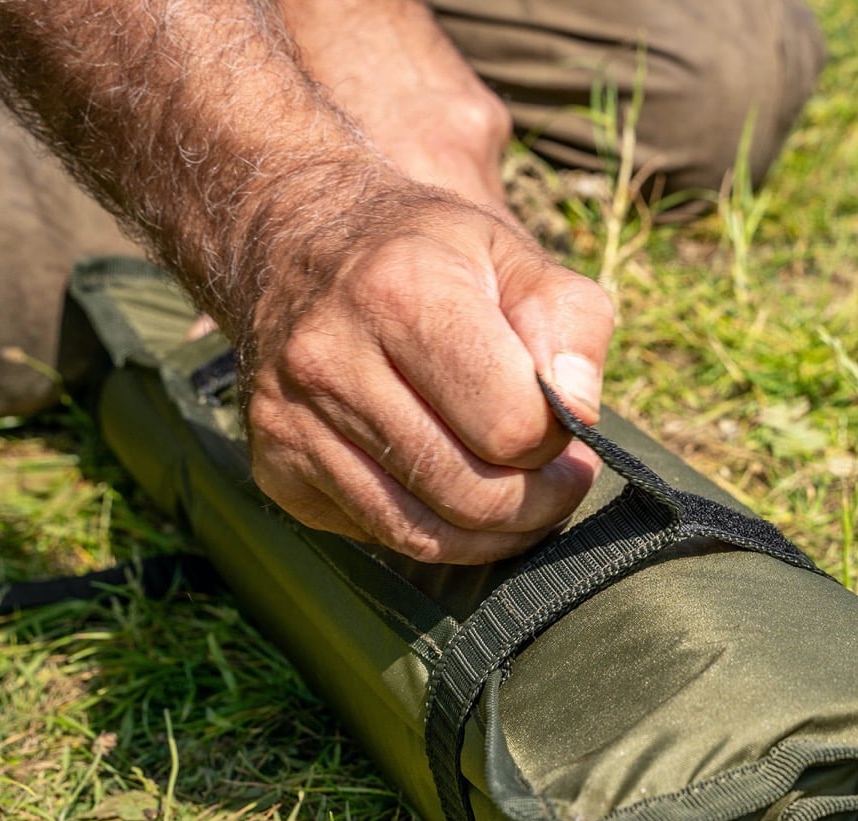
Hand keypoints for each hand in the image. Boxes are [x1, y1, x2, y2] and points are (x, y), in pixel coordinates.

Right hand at [241, 189, 613, 563]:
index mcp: (399, 291)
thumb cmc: (427, 256)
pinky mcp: (279, 469)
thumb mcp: (511, 252)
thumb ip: (569, 321)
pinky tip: (454, 490)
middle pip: (473, 494)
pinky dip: (438, 533)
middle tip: (559, 475)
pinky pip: (382, 538)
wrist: (300, 245)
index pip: (510, 424)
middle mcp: (330, 358)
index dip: (556, 436)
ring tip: (523, 495)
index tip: (563, 422)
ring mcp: (293, 421)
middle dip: (538, 499)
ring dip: (497, 533)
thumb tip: (579, 411)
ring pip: (427, 535)